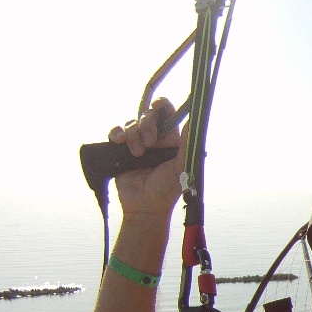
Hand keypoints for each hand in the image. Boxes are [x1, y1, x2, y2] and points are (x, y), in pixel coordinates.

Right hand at [106, 97, 185, 217]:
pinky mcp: (121, 150)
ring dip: (133, 135)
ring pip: (131, 123)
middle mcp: (155, 138)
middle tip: (151, 143)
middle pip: (148, 115)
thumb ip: (188, 144)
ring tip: (138, 154)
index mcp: (171, 139)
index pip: (167, 112)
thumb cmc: (167, 189)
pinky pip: (116, 132)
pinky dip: (116, 133)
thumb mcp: (181, 167)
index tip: (158, 106)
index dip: (162, 105)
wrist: (144, 207)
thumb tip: (195, 121)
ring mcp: (137, 143)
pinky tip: (119, 142)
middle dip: (147, 124)